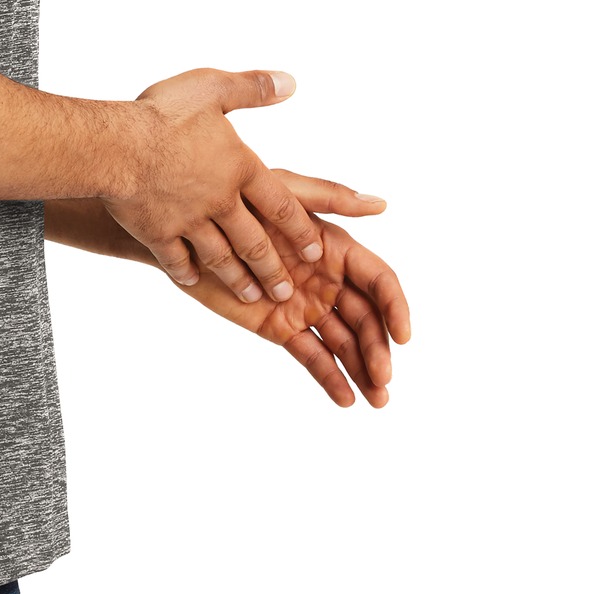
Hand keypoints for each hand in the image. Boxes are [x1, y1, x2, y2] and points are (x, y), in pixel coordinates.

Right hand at [101, 67, 385, 303]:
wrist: (115, 147)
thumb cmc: (162, 114)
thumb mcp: (213, 89)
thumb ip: (253, 88)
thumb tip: (290, 83)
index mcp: (240, 169)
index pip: (282, 206)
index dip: (301, 230)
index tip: (315, 251)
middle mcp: (220, 202)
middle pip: (254, 243)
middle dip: (272, 269)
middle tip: (286, 291)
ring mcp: (188, 222)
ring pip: (220, 257)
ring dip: (237, 278)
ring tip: (250, 296)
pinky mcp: (157, 233)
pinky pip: (176, 259)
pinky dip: (187, 271)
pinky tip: (193, 280)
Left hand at [172, 202, 410, 407]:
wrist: (190, 231)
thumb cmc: (235, 200)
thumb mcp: (283, 193)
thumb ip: (330, 198)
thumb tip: (381, 204)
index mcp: (336, 250)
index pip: (378, 282)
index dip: (394, 309)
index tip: (403, 337)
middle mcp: (328, 280)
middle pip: (365, 319)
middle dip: (377, 349)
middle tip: (383, 377)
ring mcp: (306, 306)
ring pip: (343, 343)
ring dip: (363, 371)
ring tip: (377, 399)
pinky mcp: (281, 328)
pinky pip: (311, 355)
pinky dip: (329, 377)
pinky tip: (346, 398)